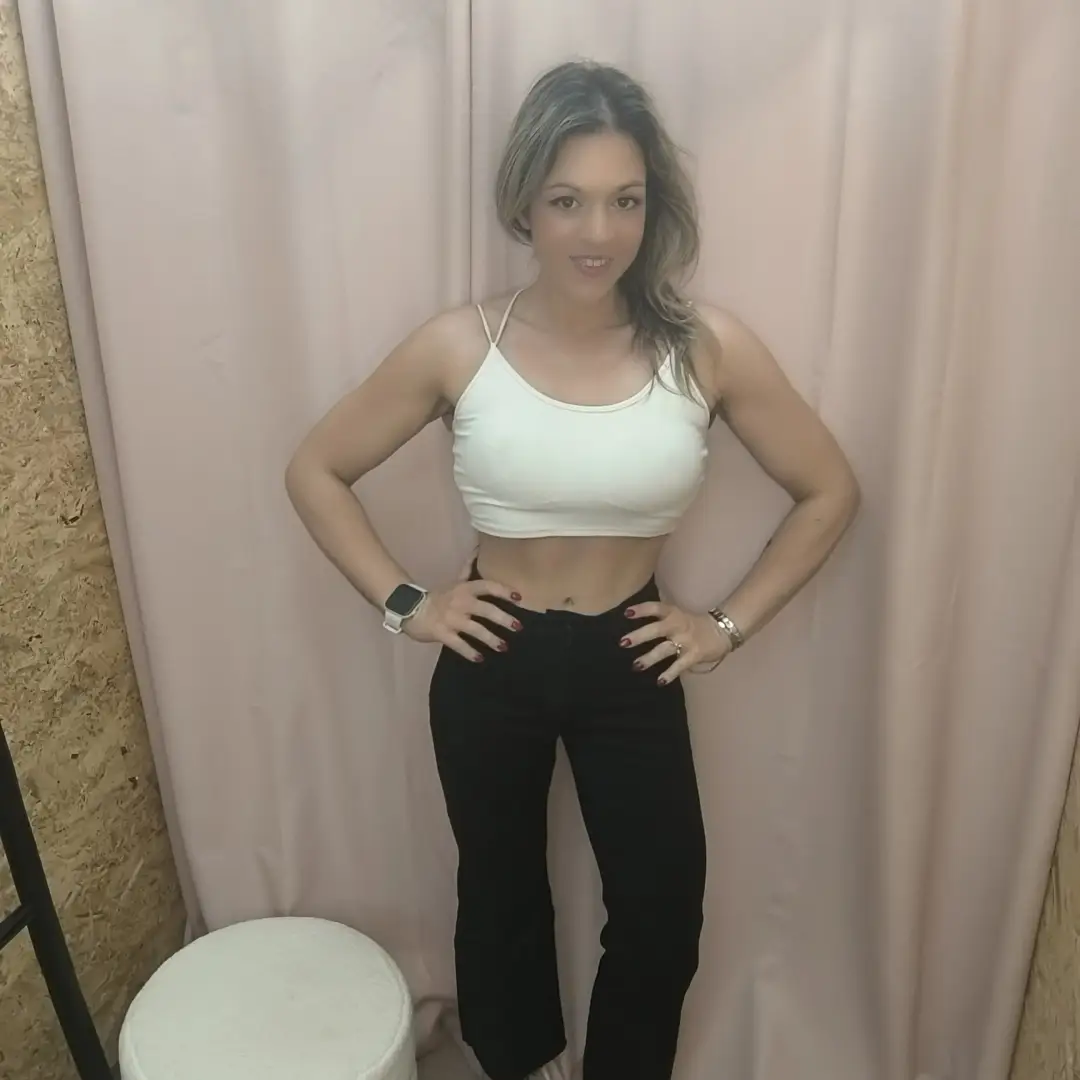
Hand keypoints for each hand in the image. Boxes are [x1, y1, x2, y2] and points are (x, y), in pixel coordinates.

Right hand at [406, 578, 522, 661]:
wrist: (411, 609)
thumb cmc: (439, 597)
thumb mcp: (455, 582)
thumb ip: (468, 569)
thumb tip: (478, 549)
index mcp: (465, 589)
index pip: (488, 586)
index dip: (504, 591)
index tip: (519, 598)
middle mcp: (461, 602)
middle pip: (486, 610)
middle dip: (504, 619)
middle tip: (518, 627)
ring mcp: (452, 619)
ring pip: (476, 629)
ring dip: (491, 639)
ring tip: (503, 647)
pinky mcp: (442, 633)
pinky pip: (459, 644)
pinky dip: (470, 652)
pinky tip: (479, 658)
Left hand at [620, 602, 730, 683]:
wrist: (722, 630)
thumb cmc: (693, 624)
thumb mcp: (677, 615)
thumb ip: (660, 619)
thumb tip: (635, 626)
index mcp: (673, 613)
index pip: (656, 608)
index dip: (641, 610)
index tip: (626, 613)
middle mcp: (678, 625)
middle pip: (656, 630)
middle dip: (639, 636)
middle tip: (623, 642)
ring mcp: (686, 640)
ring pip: (664, 649)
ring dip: (649, 658)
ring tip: (636, 666)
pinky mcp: (694, 654)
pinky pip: (680, 665)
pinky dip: (670, 674)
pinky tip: (660, 681)